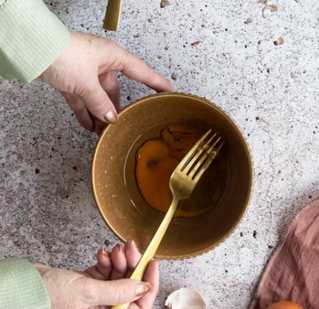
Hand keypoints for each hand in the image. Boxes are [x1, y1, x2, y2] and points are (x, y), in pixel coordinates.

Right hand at [37, 240, 158, 308]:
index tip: (152, 265)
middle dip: (133, 267)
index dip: (149, 286)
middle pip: (130, 289)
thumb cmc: (47, 297)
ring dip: (120, 261)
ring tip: (115, 249)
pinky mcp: (87, 285)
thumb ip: (119, 290)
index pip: (139, 308)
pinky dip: (107, 262)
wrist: (20, 287)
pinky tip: (102, 254)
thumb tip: (144, 287)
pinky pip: (106, 272)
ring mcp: (95, 298)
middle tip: (131, 249)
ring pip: (119, 277)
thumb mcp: (88, 292)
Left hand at [38, 31, 174, 133]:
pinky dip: (85, 113)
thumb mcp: (87, 84)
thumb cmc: (61, 54)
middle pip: (116, 91)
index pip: (142, 72)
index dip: (157, 83)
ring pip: (98, 98)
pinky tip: (89, 126)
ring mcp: (85, 71)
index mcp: (112, 56)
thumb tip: (111, 119)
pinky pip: (83, 99)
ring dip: (100, 115)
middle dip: (117, 110)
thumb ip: (101, 104)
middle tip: (124, 126)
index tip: (170, 92)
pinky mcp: (70, 79)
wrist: (32, 49)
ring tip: (104, 133)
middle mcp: (101, 63)